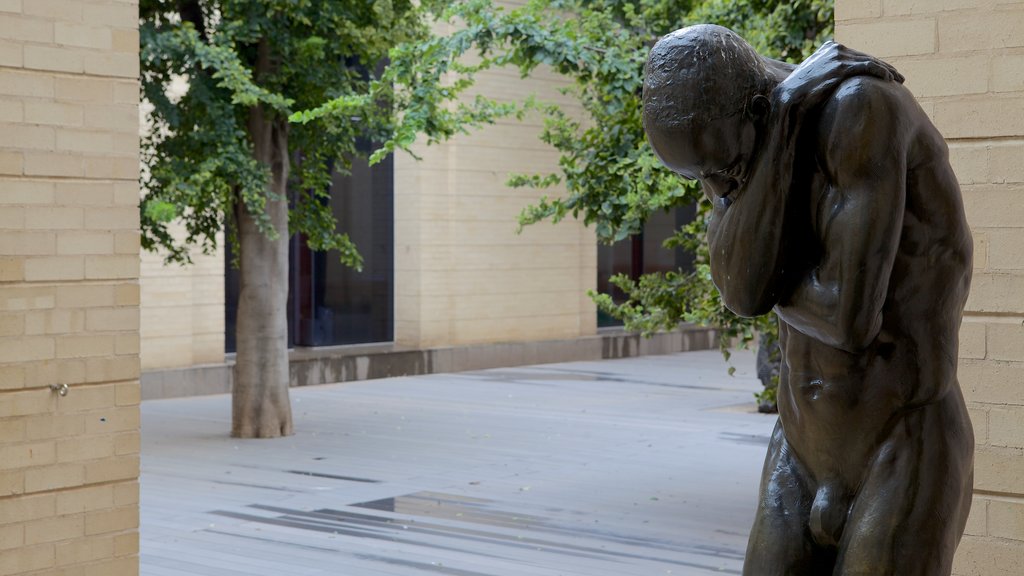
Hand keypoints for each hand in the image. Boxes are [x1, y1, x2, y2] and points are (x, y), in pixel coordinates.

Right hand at [774, 41, 902, 108]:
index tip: (886, 74)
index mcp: (828, 48)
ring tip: (898, 80)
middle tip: (898, 78)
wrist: (788, 98)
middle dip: (884, 67)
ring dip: (887, 70)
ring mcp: (837, 56)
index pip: (857, 55)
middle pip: (866, 56)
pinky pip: (868, 66)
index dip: (874, 64)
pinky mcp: (840, 67)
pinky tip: (889, 79)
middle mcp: (834, 48)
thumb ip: (829, 75)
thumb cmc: (800, 94)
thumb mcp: (816, 79)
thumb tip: (839, 85)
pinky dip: (881, 71)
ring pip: (870, 61)